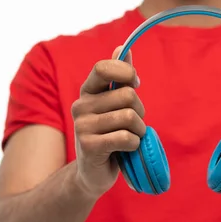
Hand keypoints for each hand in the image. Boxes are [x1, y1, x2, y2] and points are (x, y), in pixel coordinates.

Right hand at [71, 46, 144, 197]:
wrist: (93, 173)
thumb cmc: (110, 135)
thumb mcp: (114, 105)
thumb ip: (120, 78)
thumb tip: (122, 48)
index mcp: (87, 91)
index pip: (103, 68)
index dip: (126, 73)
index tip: (135, 85)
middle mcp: (80, 106)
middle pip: (127, 95)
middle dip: (140, 110)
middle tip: (134, 123)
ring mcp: (82, 126)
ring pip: (129, 117)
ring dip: (139, 130)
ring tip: (130, 137)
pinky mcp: (89, 146)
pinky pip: (126, 138)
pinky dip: (134, 145)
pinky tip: (126, 149)